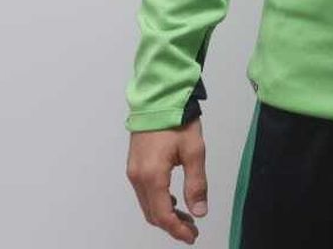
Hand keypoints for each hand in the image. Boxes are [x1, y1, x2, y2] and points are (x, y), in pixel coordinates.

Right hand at [127, 121, 208, 243]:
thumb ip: (196, 184)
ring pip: (147, 205)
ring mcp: (133, 171)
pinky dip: (158, 203)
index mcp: (153, 176)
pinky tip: (174, 201)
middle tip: (192, 230)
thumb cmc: (178, 121)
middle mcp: (138, 177)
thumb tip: (199, 212)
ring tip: (186, 217)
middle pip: (152, 214)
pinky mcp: (134, 165)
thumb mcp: (194, 151)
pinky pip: (144, 193)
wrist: (159, 98)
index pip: (163, 214)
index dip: (177, 230)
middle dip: (172, 226)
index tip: (193, 236)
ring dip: (165, 215)